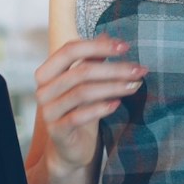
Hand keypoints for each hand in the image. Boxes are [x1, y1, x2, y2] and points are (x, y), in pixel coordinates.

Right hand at [32, 38, 143, 170]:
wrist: (71, 147)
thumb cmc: (80, 109)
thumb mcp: (86, 83)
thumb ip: (92, 60)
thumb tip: (108, 36)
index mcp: (47, 72)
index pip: (70, 50)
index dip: (98, 46)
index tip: (125, 47)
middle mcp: (44, 90)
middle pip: (80, 71)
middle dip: (114, 69)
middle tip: (139, 70)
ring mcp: (48, 111)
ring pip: (82, 92)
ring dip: (113, 87)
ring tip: (135, 86)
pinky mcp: (57, 131)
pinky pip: (78, 116)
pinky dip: (100, 108)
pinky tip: (117, 104)